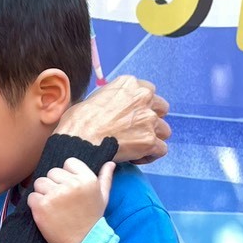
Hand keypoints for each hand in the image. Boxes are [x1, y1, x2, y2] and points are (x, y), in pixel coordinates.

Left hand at [29, 158, 113, 242]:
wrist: (82, 242)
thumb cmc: (92, 219)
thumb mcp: (103, 197)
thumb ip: (105, 178)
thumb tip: (110, 163)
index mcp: (87, 179)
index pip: (68, 162)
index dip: (66, 174)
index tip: (69, 187)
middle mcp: (72, 185)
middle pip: (52, 172)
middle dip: (54, 184)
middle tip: (61, 200)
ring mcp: (56, 195)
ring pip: (39, 182)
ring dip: (43, 193)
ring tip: (53, 206)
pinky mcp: (42, 206)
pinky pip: (31, 196)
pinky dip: (35, 204)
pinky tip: (46, 213)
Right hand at [54, 75, 170, 163]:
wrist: (79, 141)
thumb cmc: (78, 122)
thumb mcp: (93, 98)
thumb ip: (111, 100)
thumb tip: (111, 108)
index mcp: (129, 84)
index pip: (148, 90)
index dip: (141, 105)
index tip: (132, 115)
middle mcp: (143, 97)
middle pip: (162, 108)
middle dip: (152, 119)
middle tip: (136, 130)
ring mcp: (148, 119)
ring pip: (164, 130)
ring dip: (153, 138)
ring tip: (136, 146)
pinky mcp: (149, 141)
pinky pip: (161, 149)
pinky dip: (150, 155)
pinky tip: (136, 158)